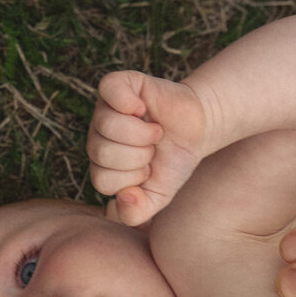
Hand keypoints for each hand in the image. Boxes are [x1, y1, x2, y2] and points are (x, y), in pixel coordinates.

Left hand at [87, 70, 207, 224]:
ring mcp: (105, 108)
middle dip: (137, 156)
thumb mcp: (158, 196)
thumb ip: (136, 212)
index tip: (149, 170)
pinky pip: (109, 89)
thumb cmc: (173, 161)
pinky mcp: (119, 84)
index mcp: (101, 163)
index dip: (132, 178)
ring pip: (105, 124)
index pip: (101, 180)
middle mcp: (97, 135)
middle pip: (99, 152)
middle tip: (153, 149)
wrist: (198, 129)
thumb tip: (122, 198)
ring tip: (154, 132)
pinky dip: (128, 102)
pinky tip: (143, 109)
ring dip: (140, 133)